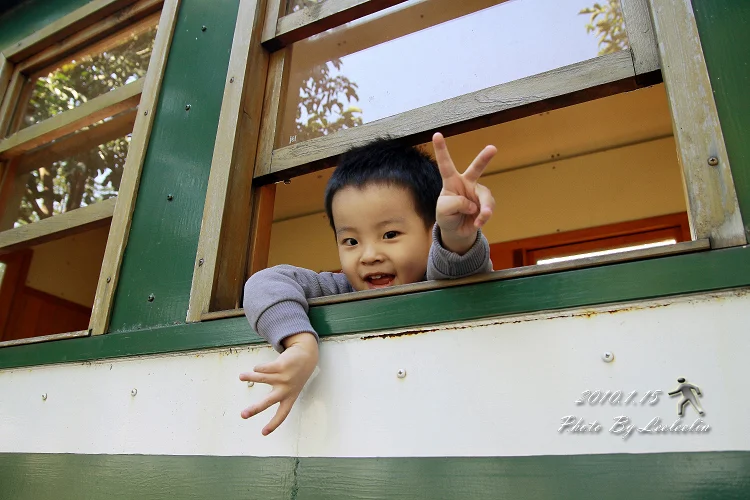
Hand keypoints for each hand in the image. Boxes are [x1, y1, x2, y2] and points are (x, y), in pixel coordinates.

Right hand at [239, 332, 318, 434]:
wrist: (307, 356)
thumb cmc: (296, 374)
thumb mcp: (292, 387)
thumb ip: (278, 393)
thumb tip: (260, 396)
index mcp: (290, 397)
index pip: (282, 414)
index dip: (273, 424)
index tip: (264, 433)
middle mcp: (286, 389)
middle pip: (269, 401)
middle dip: (255, 409)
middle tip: (243, 415)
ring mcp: (283, 377)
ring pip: (262, 378)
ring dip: (250, 377)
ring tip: (241, 377)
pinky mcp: (281, 366)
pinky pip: (263, 368)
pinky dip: (258, 368)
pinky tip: (257, 368)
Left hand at [433, 132, 496, 253]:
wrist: (456, 230)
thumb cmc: (446, 216)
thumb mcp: (443, 210)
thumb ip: (456, 204)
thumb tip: (473, 204)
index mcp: (451, 181)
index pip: (445, 164)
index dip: (441, 150)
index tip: (436, 134)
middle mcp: (466, 183)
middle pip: (476, 168)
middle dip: (485, 158)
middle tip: (492, 148)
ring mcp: (477, 193)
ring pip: (484, 195)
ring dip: (484, 207)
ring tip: (481, 217)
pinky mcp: (485, 203)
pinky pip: (488, 208)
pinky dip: (483, 217)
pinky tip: (477, 222)